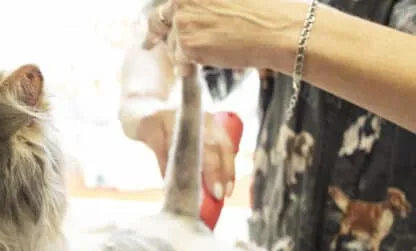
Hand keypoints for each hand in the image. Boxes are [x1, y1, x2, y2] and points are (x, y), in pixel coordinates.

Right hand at [138, 112, 234, 198]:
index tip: (227, 192)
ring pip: (184, 148)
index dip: (228, 169)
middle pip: (209, 145)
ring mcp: (172, 116)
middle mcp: (193, 115)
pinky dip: (165, 170)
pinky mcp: (151, 122)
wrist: (137, 108)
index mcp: (208, 120)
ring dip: (187, 174)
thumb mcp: (188, 138)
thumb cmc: (166, 132)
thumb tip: (210, 198)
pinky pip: (161, 150)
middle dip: (214, 172)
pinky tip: (167, 184)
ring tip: (189, 195)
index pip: (225, 145)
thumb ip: (200, 160)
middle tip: (216, 195)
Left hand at [143, 0, 296, 72]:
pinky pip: (180, 59)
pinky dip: (188, 65)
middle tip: (148, 44)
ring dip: (182, 52)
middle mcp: (183, 0)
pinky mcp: (188, 44)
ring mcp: (184, 21)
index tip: (152, 26)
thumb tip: (184, 17)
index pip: (167, 4)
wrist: (280, 30)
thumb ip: (203, 4)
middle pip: (160, 20)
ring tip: (208, 53)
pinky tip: (203, 63)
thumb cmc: (266, 11)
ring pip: (172, 43)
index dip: (159, 16)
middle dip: (155, 34)